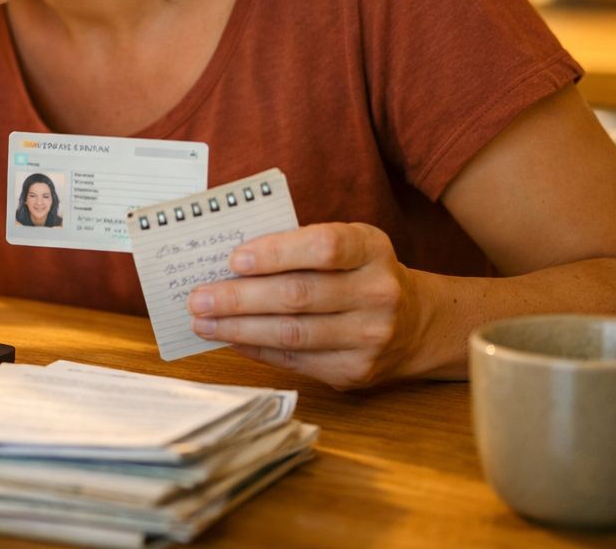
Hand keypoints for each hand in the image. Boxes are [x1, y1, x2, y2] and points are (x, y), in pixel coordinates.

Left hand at [186, 222, 429, 389]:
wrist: (416, 323)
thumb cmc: (360, 273)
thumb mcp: (348, 245)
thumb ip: (299, 247)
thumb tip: (230, 263)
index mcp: (372, 249)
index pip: (323, 247)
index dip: (276, 253)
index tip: (234, 259)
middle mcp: (378, 293)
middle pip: (299, 295)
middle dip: (240, 298)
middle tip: (198, 298)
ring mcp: (370, 336)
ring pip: (293, 333)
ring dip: (239, 329)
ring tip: (203, 322)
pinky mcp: (356, 371)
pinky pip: (295, 360)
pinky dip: (257, 349)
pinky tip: (230, 339)